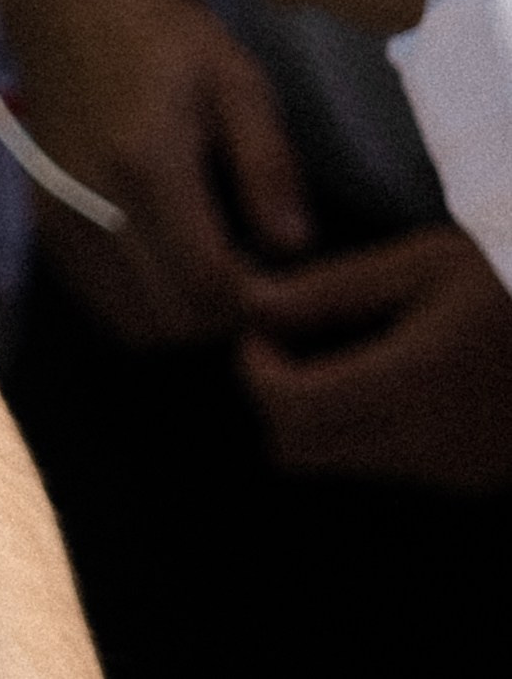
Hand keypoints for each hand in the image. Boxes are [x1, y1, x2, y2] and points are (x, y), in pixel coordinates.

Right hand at [0, 0, 308, 346]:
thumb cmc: (161, 31)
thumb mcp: (235, 79)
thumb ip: (268, 164)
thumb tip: (295, 247)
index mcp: (147, 166)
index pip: (209, 288)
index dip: (255, 301)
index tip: (278, 273)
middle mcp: (93, 205)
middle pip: (173, 322)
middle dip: (222, 314)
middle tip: (248, 270)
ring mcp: (59, 219)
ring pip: (133, 325)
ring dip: (182, 316)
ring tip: (209, 265)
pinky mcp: (43, 222)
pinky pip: (100, 303)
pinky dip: (140, 303)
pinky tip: (165, 257)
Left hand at [239, 225, 511, 490]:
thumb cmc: (506, 274)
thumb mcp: (419, 262)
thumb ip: (331, 289)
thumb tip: (251, 303)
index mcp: (411, 384)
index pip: (290, 410)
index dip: (254, 368)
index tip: (261, 325)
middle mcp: (428, 444)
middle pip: (300, 451)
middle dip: (276, 396)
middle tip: (287, 338)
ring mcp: (451, 469)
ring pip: (340, 462)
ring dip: (315, 413)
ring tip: (336, 344)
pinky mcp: (469, 475)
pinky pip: (384, 465)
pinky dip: (359, 426)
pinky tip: (382, 369)